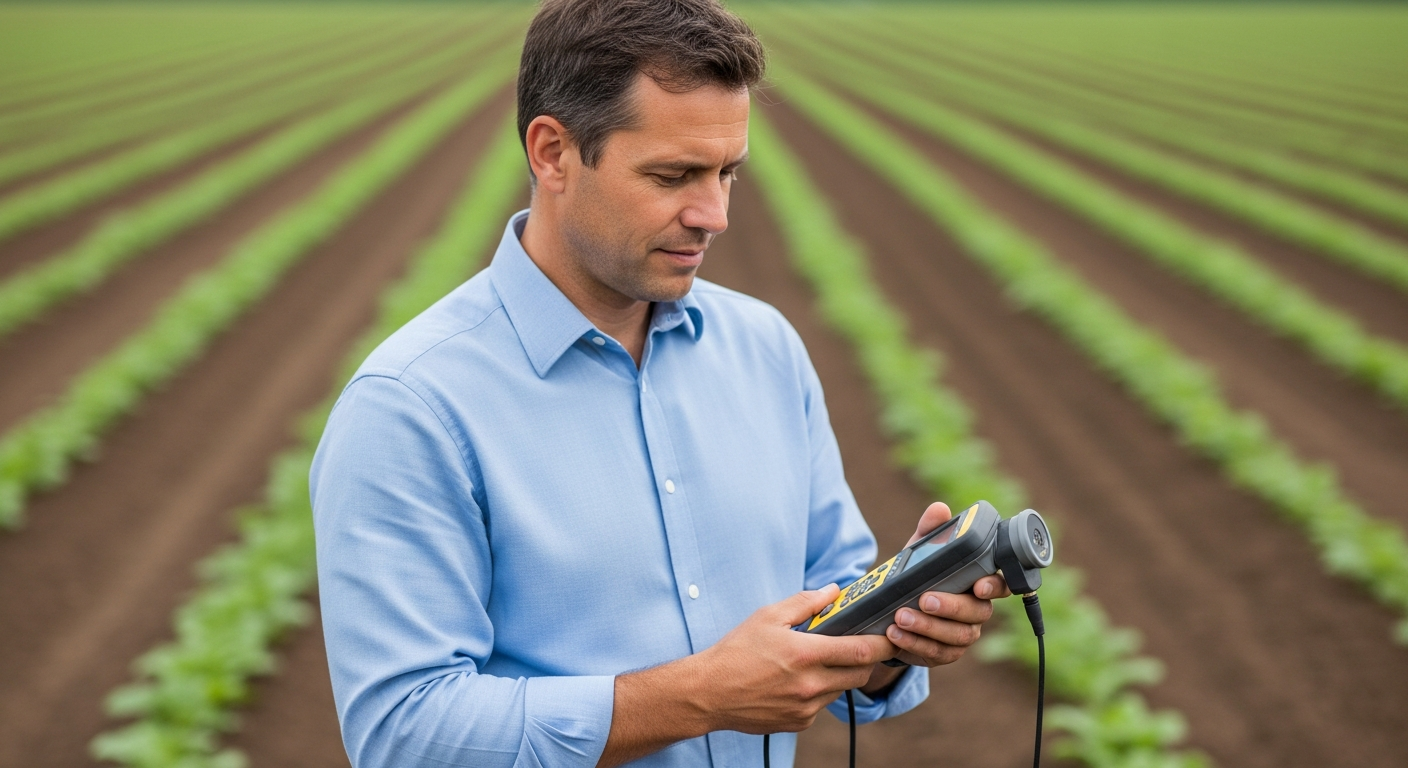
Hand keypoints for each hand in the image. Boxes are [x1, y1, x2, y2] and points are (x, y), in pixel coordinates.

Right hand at [598, 587, 894, 765]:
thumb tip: (833, 591)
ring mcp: (805, 707)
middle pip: (860, 674)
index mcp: (804, 654)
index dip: (882, 644)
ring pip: (840, 689)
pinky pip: (821, 705)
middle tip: (857, 645)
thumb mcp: (768, 616)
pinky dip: (818, 691)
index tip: (891, 635)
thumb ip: (806, 602)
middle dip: (865, 659)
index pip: (860, 651)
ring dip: (838, 674)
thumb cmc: (736, 651)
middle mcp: (810, 685)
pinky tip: (796, 680)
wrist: (708, 692)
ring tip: (814, 660)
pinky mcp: (798, 723)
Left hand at [886, 502, 1010, 667]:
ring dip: (927, 627)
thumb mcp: (919, 553)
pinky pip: (937, 652)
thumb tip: (939, 509)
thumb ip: (930, 532)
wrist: (893, 613)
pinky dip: (915, 642)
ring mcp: (964, 634)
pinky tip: (895, 634)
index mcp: (978, 582)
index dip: (995, 586)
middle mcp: (977, 610)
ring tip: (900, 617)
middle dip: (950, 606)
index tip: (978, 585)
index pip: (1000, 584)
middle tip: (924, 599)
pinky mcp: (946, 653)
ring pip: (957, 635)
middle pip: (977, 612)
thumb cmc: (917, 577)